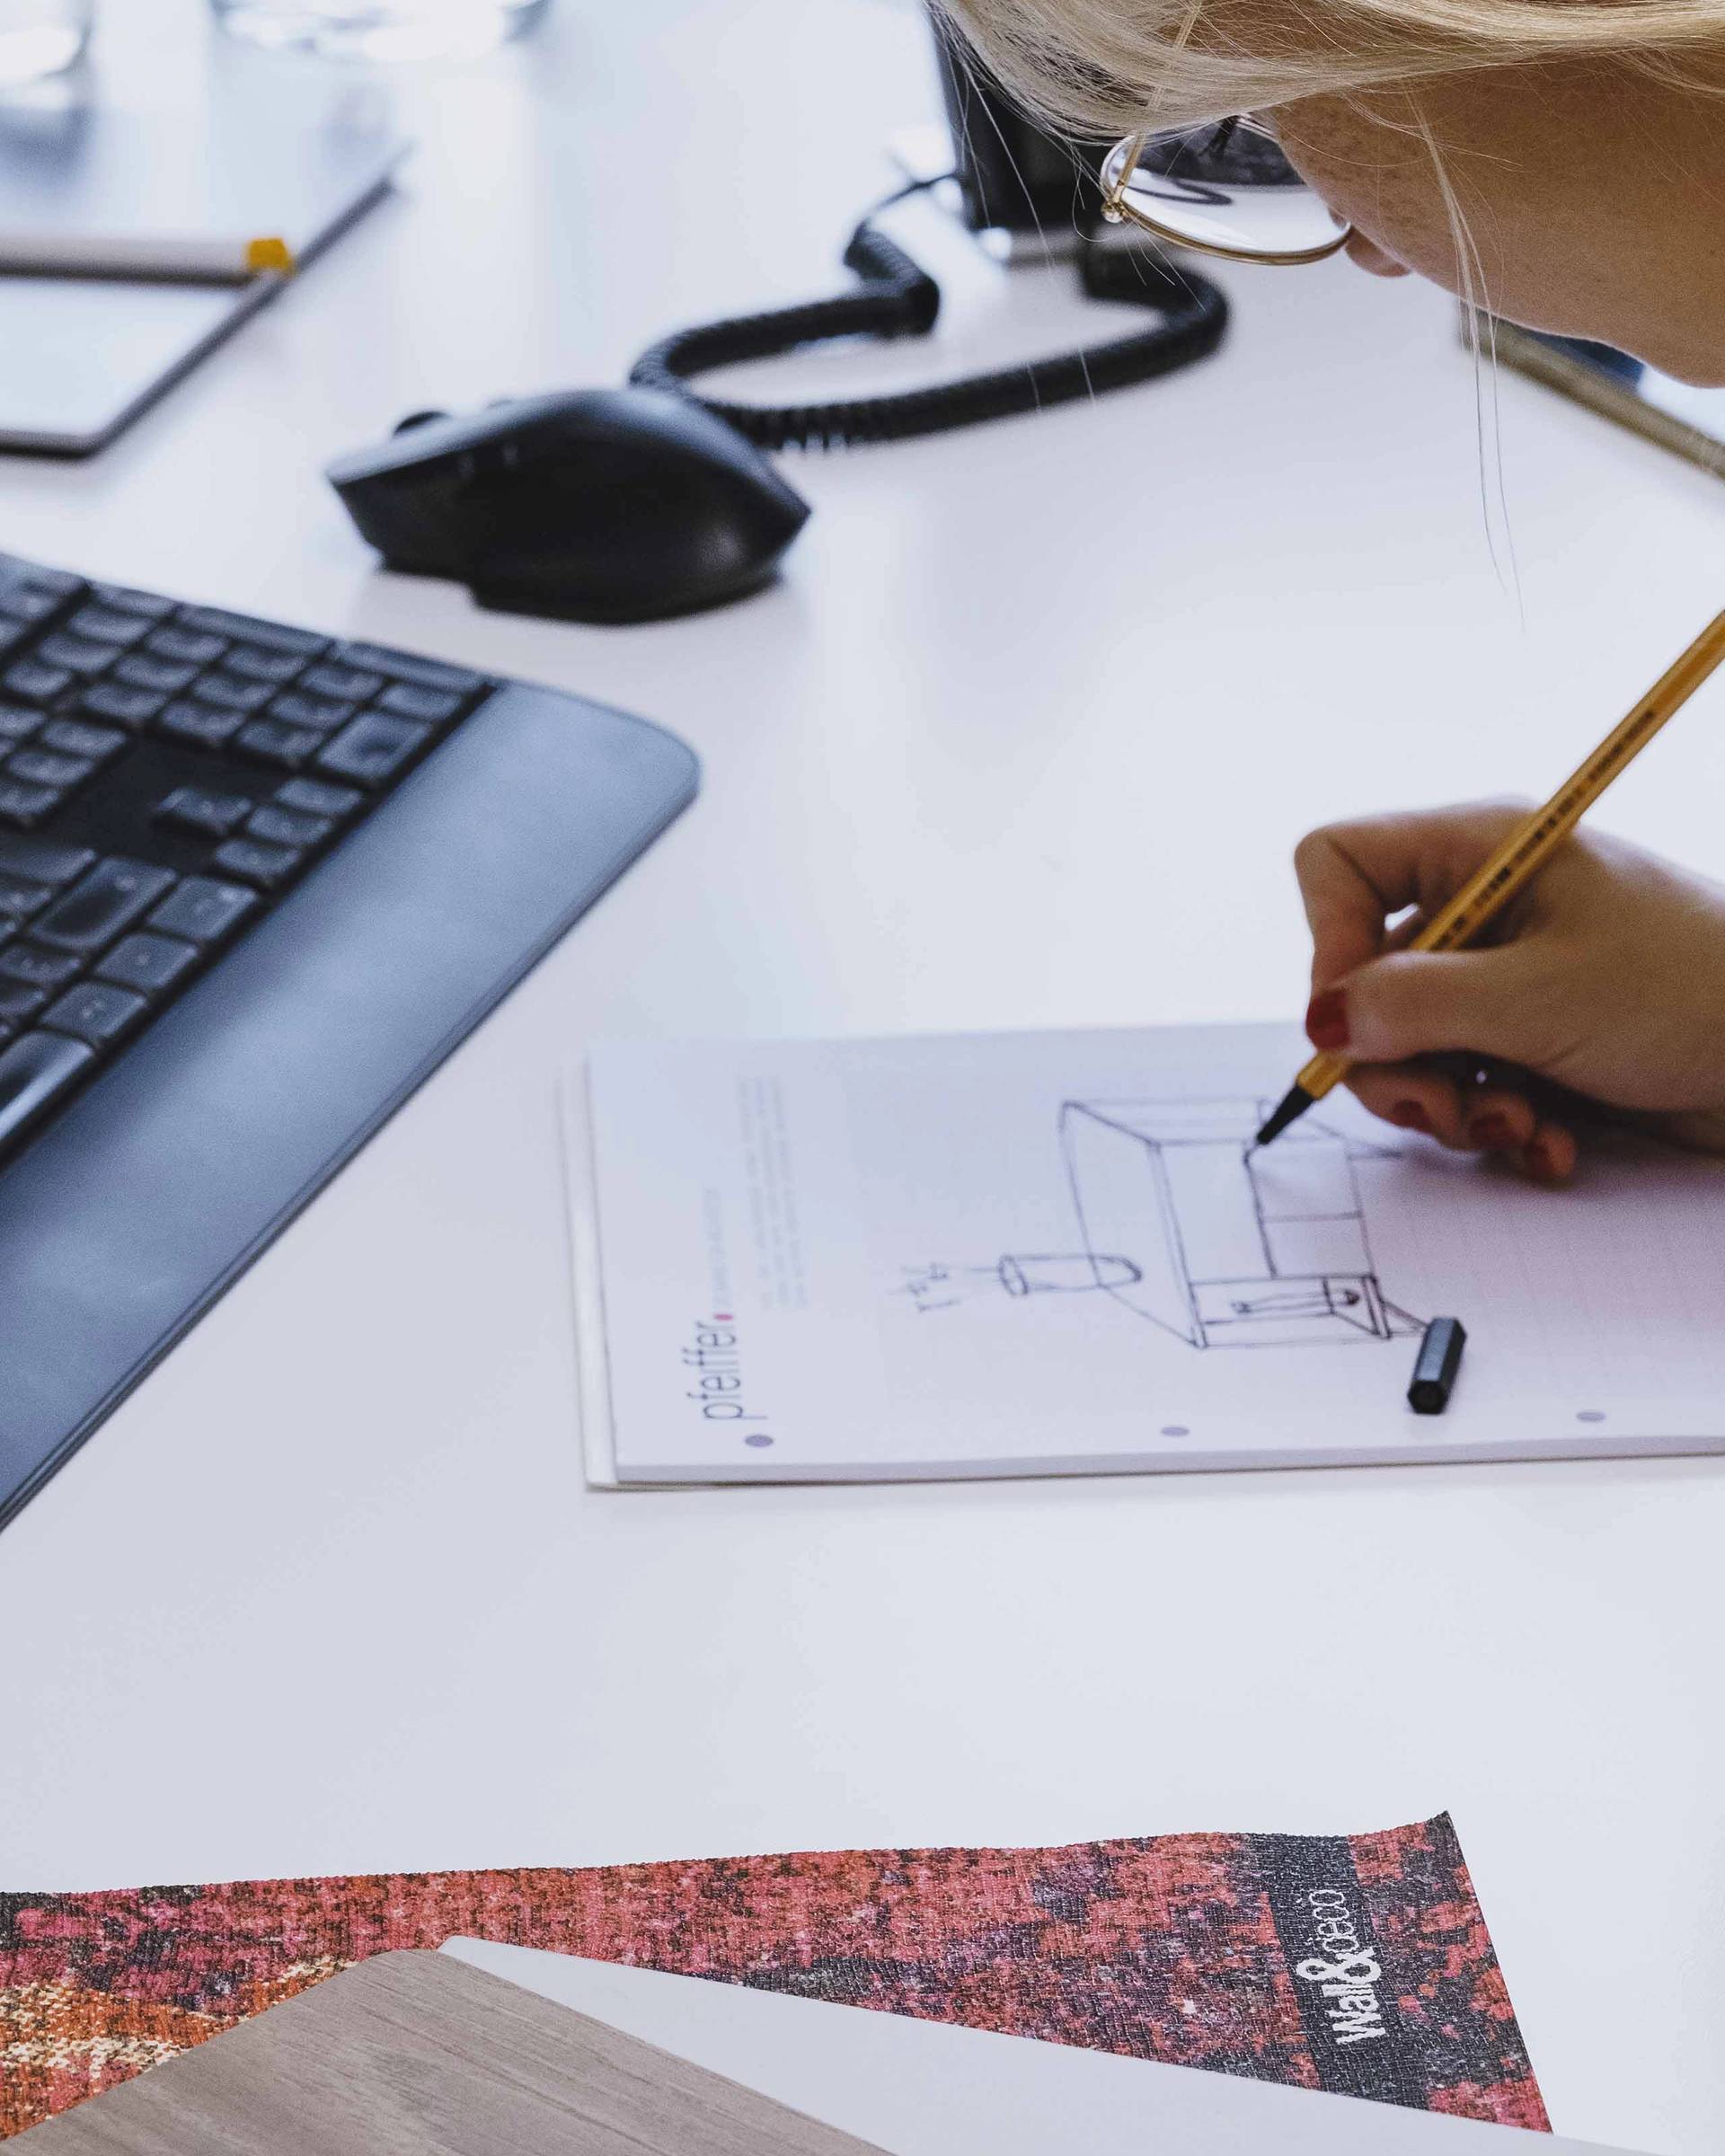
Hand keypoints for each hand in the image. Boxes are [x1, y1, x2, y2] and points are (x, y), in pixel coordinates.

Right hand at [1293, 800, 1724, 1180]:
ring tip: (1516, 1129)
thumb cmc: (1691, 994)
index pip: (1340, 863)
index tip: (1357, 1016)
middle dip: (1395, 1060)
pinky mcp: (1537, 1042)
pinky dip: (1500, 1124)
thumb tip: (1321, 1020)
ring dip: (1452, 1107)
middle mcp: (1485, 910)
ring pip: (1411, 1048)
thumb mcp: (1536, 999)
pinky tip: (1552, 1140)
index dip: (1329, 940)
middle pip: (1364, 980)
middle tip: (1443, 1106)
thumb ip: (1412, 1008)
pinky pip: (1468, 1087)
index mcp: (1480, 854)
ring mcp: (1510, 979)